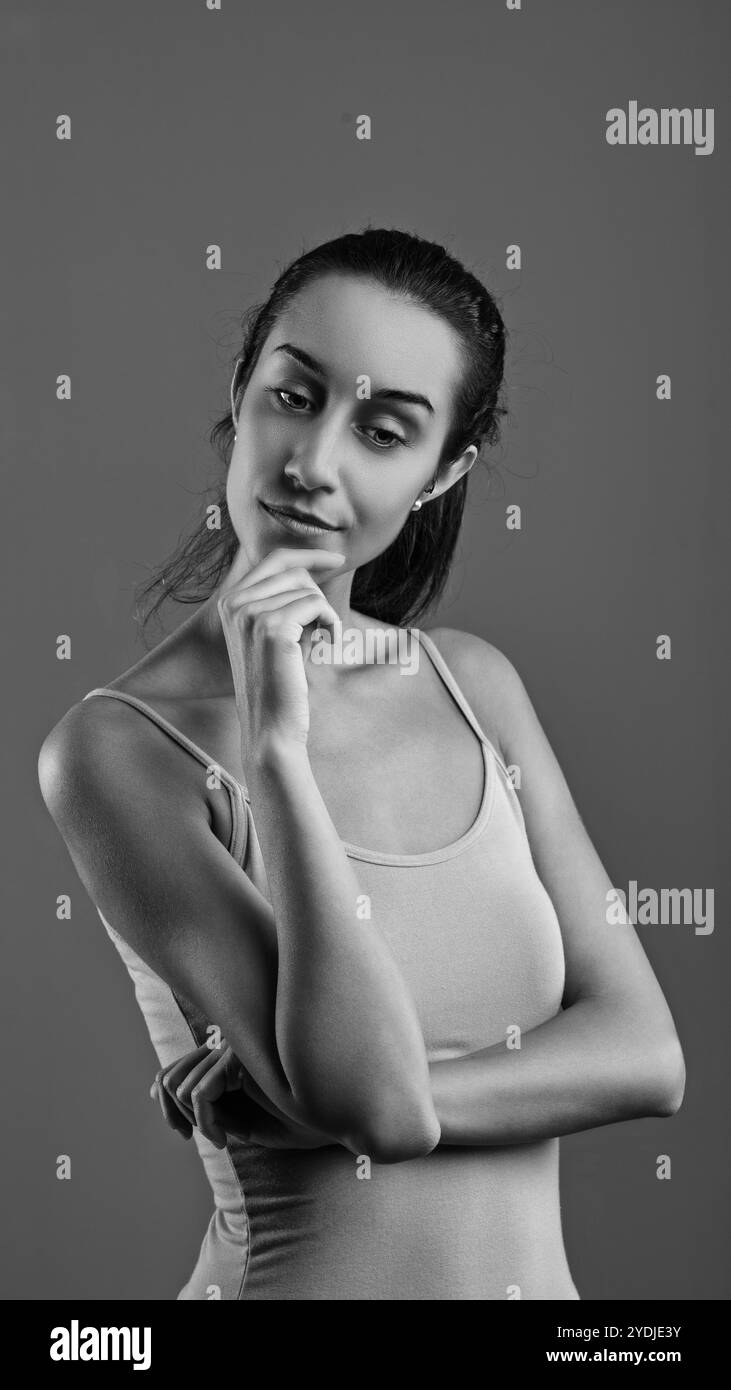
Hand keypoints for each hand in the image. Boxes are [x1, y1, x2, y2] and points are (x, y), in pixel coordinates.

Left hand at [151, 1042, 333, 1150]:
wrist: (338, 1123)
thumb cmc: (297, 1120)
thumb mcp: (244, 1120)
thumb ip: (211, 1108)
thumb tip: (164, 1095)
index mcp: (232, 1055)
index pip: (177, 1068)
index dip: (166, 1102)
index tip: (183, 1134)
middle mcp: (231, 1044)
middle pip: (170, 1075)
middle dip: (172, 1114)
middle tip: (194, 1139)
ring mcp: (237, 1047)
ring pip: (181, 1086)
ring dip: (195, 1122)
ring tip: (221, 1139)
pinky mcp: (243, 1058)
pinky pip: (201, 1094)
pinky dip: (205, 1124)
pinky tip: (225, 1141)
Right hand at [216, 545, 344, 751]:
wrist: (270, 728)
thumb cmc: (280, 683)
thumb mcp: (278, 633)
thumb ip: (285, 600)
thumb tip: (312, 566)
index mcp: (229, 602)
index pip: (274, 559)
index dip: (309, 555)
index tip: (337, 561)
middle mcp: (234, 603)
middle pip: (294, 571)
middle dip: (317, 596)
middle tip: (321, 631)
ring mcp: (250, 614)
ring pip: (308, 589)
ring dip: (324, 615)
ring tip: (320, 643)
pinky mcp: (272, 628)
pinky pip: (316, 604)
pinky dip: (331, 623)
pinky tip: (328, 644)